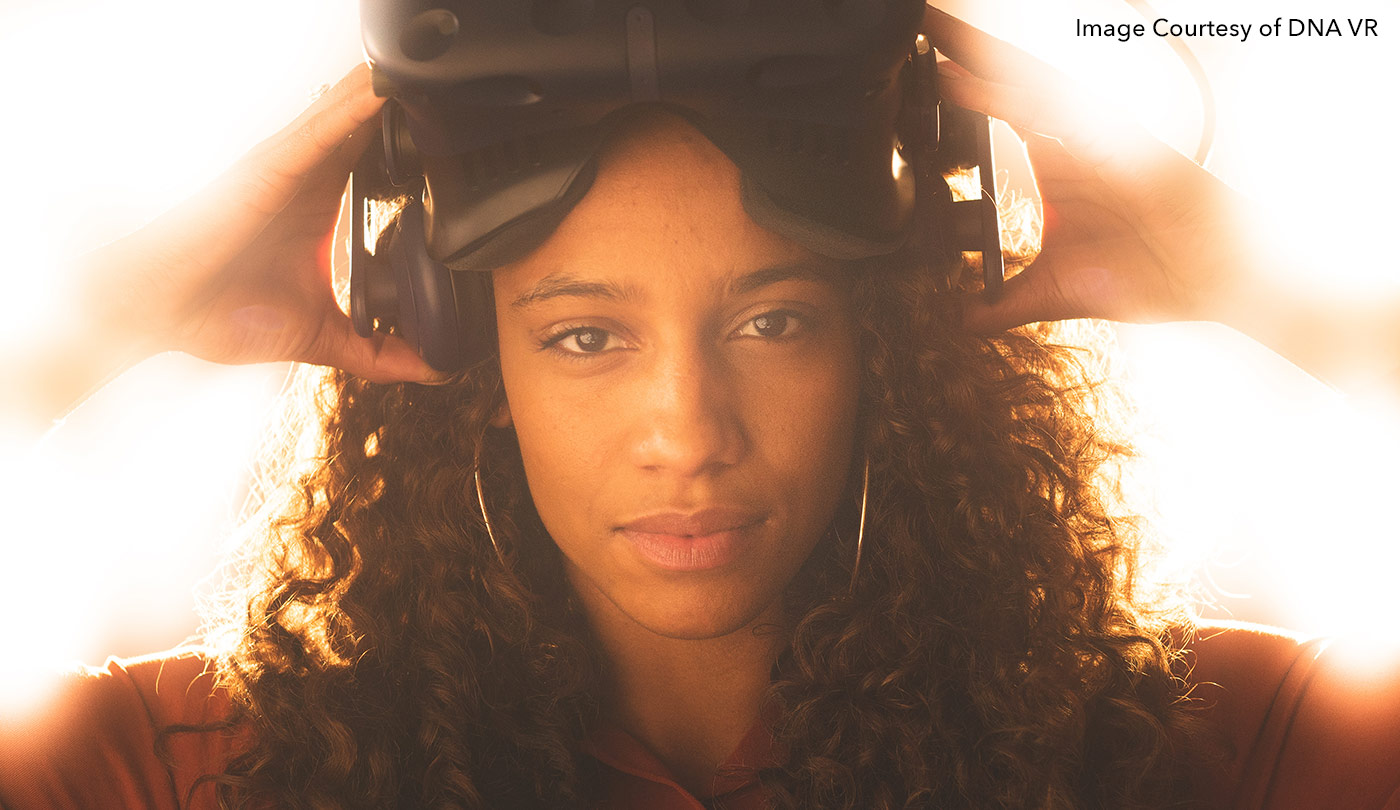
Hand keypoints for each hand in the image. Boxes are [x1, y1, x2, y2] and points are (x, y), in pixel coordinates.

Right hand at [77, 64, 434, 382]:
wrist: (161, 313)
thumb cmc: (222, 314)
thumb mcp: (318, 335)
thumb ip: (375, 350)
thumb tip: (431, 368)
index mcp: (320, 205)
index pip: (380, 163)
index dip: (420, 147)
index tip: (464, 139)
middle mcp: (306, 178)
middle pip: (370, 129)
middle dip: (413, 111)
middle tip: (463, 97)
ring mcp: (287, 168)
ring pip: (348, 116)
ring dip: (389, 93)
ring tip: (436, 73)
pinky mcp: (268, 169)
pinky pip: (317, 132)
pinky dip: (351, 110)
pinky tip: (383, 93)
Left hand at [922, 7, 1261, 333]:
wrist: (1214, 279)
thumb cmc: (1150, 272)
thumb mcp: (1054, 291)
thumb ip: (1005, 302)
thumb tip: (963, 321)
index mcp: (1054, 158)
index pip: (995, 109)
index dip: (956, 85)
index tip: (909, 68)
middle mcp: (1068, 135)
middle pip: (1005, 79)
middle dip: (960, 47)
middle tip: (913, 19)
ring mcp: (1091, 133)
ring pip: (1023, 81)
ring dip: (975, 53)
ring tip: (928, 29)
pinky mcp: (1111, 140)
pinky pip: (1048, 109)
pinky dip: (1001, 95)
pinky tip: (961, 81)